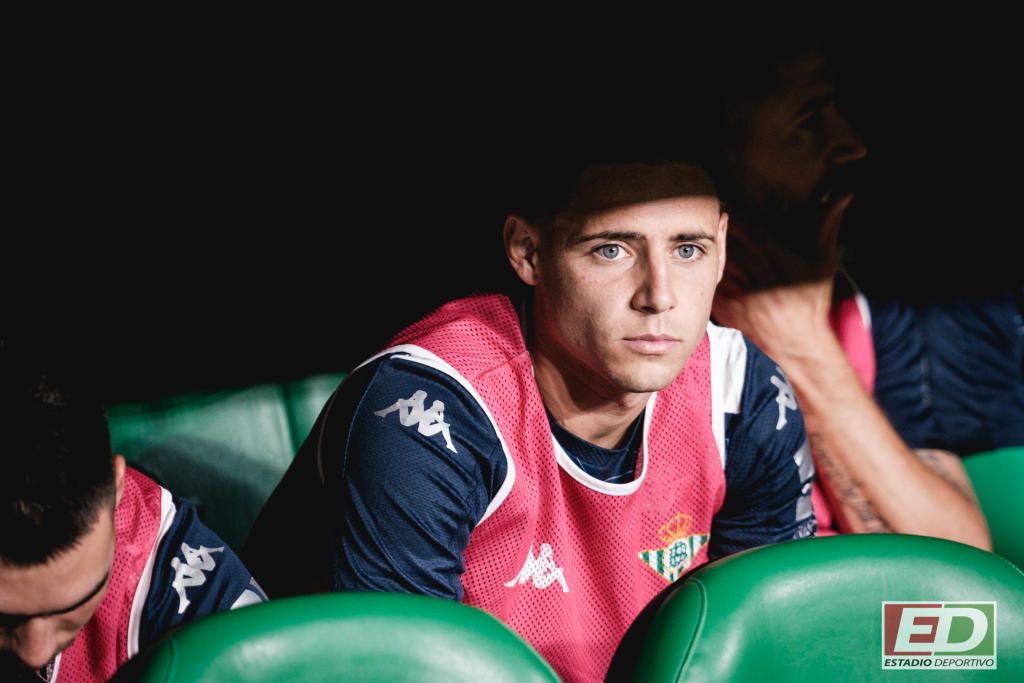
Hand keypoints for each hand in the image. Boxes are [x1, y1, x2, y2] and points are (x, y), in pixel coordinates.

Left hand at [718, 194, 852, 298]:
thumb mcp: (824, 261)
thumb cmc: (812, 299)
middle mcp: (756, 274)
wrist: (799, 341)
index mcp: (776, 258)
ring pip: (716, 262)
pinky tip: (710, 269)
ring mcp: (739, 292)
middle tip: (715, 219)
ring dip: (713, 251)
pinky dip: (709, 275)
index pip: (748, 228)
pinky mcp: (728, 307)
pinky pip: (711, 285)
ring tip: (708, 242)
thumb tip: (843, 197)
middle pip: (729, 242)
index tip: (731, 206)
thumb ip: (828, 227)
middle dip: (721, 230)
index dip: (737, 216)